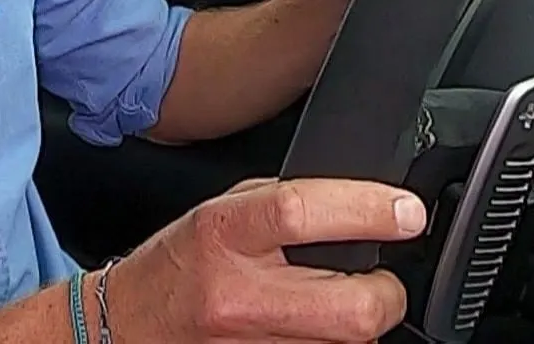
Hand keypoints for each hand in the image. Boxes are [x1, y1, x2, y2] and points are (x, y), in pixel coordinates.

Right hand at [104, 177, 428, 341]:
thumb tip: (366, 205)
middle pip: (353, 309)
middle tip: (378, 281)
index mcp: (226, 235)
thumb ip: (286, 204)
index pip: (302, 214)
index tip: (406, 213)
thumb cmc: (178, 265)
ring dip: (356, 325)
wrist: (127, 326)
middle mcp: (241, 297)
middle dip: (384, 294)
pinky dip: (332, 342)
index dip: (368, 211)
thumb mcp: (221, 210)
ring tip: (324, 305)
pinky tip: (307, 327)